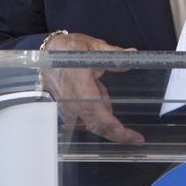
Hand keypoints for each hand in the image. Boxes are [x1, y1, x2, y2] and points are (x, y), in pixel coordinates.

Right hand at [39, 31, 144, 145]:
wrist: (48, 51)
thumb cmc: (69, 48)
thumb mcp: (93, 46)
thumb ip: (114, 54)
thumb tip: (133, 53)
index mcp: (80, 83)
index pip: (96, 110)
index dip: (112, 124)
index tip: (128, 133)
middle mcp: (72, 99)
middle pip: (95, 123)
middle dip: (116, 134)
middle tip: (137, 139)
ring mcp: (68, 105)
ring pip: (90, 124)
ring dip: (109, 130)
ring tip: (130, 134)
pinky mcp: (67, 107)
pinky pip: (84, 120)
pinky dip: (98, 124)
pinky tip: (112, 126)